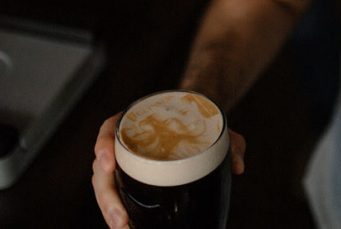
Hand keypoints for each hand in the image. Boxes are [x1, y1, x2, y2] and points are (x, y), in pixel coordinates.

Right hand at [91, 114, 247, 228]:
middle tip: (120, 221)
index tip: (108, 163)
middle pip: (103, 169)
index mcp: (136, 121)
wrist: (199, 124)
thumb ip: (230, 142)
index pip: (109, 129)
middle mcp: (125, 143)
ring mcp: (126, 163)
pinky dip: (120, 214)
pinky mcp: (131, 180)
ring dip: (110, 211)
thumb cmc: (202, 123)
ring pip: (106, 187)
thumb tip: (238, 166)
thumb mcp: (219, 128)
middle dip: (107, 197)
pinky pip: (119, 196)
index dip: (103, 146)